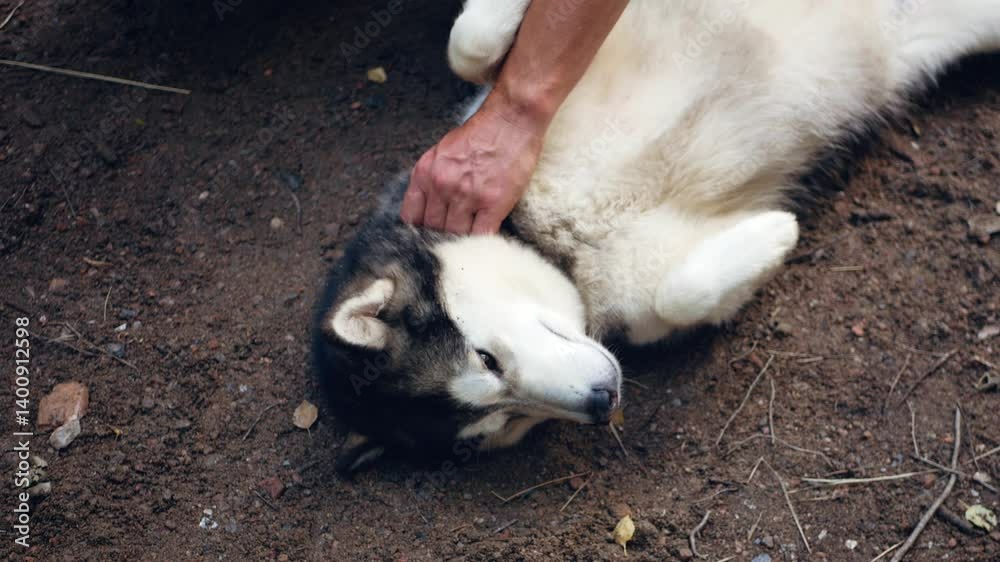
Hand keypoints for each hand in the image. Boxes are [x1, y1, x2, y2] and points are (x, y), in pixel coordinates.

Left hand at [400, 94, 546, 234]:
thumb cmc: (481, 133)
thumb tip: (430, 207)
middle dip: (441, 237)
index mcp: (425, 172)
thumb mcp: (442, 152)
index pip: (410, 217)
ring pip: (455, 235)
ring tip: (468, 243)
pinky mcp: (492, 203)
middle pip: (433, 229)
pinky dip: (481, 243)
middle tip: (452, 241)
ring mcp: (466, 195)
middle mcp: (441, 185)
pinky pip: (480, 236)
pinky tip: (484, 243)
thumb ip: (432, 178)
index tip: (427, 236)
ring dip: (462, 241)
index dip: (419, 231)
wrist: (511, 119)